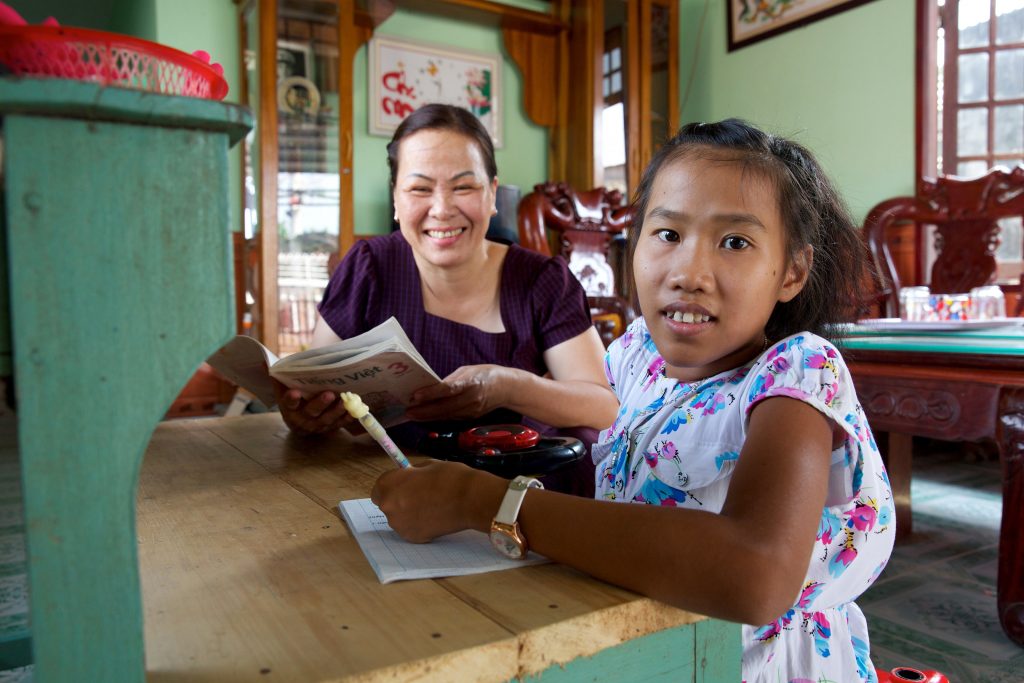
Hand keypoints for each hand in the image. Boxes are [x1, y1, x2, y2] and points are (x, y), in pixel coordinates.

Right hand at [274, 380, 353, 435]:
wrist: (301, 424)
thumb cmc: (293, 403)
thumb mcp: (282, 392)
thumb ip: (277, 378)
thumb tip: (263, 361)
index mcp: (289, 409)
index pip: (288, 403)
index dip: (291, 399)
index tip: (295, 392)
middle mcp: (303, 419)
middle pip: (311, 412)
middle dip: (320, 404)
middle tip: (329, 394)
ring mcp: (318, 425)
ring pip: (328, 419)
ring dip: (337, 410)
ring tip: (345, 400)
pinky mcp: (331, 427)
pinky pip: (341, 423)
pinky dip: (348, 417)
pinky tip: (355, 410)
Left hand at [371, 460, 503, 542]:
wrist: (470, 499)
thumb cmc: (450, 477)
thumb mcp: (427, 466)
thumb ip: (411, 474)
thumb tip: (408, 479)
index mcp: (388, 485)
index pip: (379, 488)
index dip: (392, 486)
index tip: (403, 485)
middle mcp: (388, 507)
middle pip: (387, 504)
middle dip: (399, 500)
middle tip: (419, 495)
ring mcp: (400, 526)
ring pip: (399, 518)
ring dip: (408, 513)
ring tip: (431, 506)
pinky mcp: (413, 538)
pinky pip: (411, 529)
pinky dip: (419, 524)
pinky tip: (435, 517)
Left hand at [405, 364, 513, 420]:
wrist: (506, 388)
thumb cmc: (484, 374)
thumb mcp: (467, 370)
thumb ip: (450, 380)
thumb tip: (431, 389)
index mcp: (471, 382)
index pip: (448, 389)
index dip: (431, 394)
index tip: (415, 396)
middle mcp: (472, 399)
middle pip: (445, 407)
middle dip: (425, 411)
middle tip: (408, 412)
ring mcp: (472, 410)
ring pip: (446, 415)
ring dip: (428, 417)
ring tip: (412, 415)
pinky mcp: (472, 418)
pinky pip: (451, 418)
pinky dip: (438, 417)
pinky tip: (426, 416)